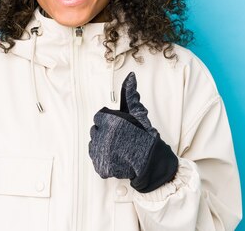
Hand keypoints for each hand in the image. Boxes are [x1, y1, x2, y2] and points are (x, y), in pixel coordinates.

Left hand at [88, 72, 177, 192]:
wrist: (150, 161)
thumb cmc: (144, 136)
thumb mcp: (138, 113)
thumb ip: (130, 94)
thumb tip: (130, 77)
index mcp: (110, 121)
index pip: (99, 116)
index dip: (110, 120)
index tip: (119, 126)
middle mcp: (103, 136)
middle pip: (95, 129)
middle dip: (105, 131)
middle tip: (120, 137)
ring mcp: (101, 153)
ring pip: (94, 143)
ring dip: (102, 144)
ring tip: (118, 146)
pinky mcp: (100, 167)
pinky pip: (95, 158)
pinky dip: (103, 158)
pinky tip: (115, 156)